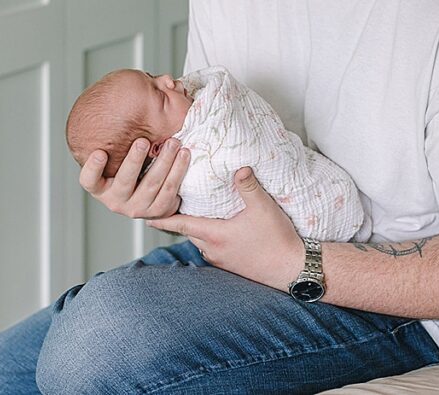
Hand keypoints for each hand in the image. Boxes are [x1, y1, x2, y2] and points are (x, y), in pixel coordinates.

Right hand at [79, 138, 190, 218]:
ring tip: (173, 143)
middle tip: (142, 141)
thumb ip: (118, 139)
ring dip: (164, 161)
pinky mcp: (157, 211)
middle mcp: (116, 201)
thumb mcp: (119, 157)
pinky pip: (170, 190)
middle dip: (135, 160)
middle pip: (124, 181)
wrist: (152, 195)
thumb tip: (129, 102)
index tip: (99, 152)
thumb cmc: (132, 169)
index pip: (89, 181)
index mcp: (101, 187)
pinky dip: (178, 171)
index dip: (92, 169)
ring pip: (152, 184)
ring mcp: (136, 208)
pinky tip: (183, 155)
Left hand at [148, 167, 304, 288]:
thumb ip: (249, 186)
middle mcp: (213, 250)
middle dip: (179, 220)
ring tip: (197, 214)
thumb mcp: (263, 208)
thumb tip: (239, 167)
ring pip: (201, 241)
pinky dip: (211, 238)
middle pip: (189, 232)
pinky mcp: (232, 266)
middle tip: (171, 205)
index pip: (181, 224)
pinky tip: (221, 230)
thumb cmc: (278, 240)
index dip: (162, 218)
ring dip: (197, 229)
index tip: (144, 214)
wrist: (294, 270)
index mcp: (215, 235)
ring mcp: (222, 260)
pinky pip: (214, 249)